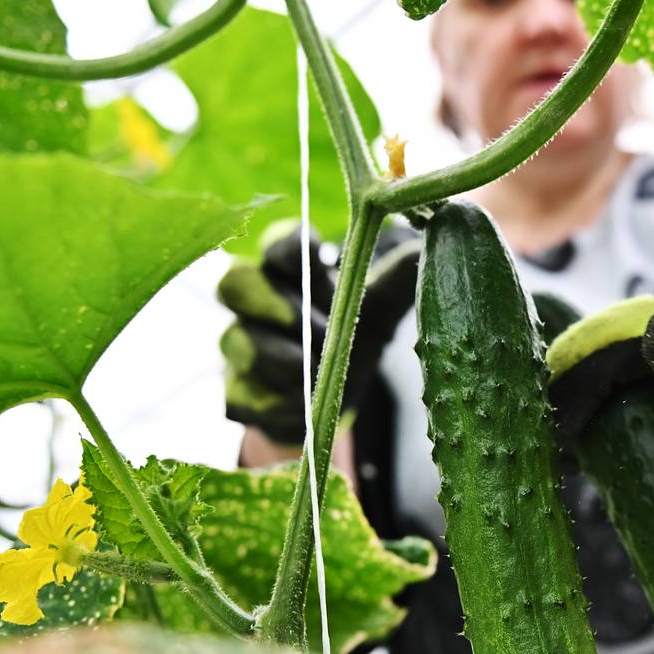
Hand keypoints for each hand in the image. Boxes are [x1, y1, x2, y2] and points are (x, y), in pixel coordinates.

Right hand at [219, 221, 420, 444]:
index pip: (277, 243)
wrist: (331, 401)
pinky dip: (276, 406)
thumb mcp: (379, 310)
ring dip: (284, 362)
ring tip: (319, 378)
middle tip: (321, 332)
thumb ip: (398, 280)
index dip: (291, 246)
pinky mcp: (233, 392)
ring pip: (236, 341)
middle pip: (235, 282)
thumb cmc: (351, 339)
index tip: (319, 253)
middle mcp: (252, 300)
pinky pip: (240, 395)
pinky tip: (302, 409)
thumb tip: (420, 249)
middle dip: (280, 307)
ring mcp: (236, 345)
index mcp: (288, 270)